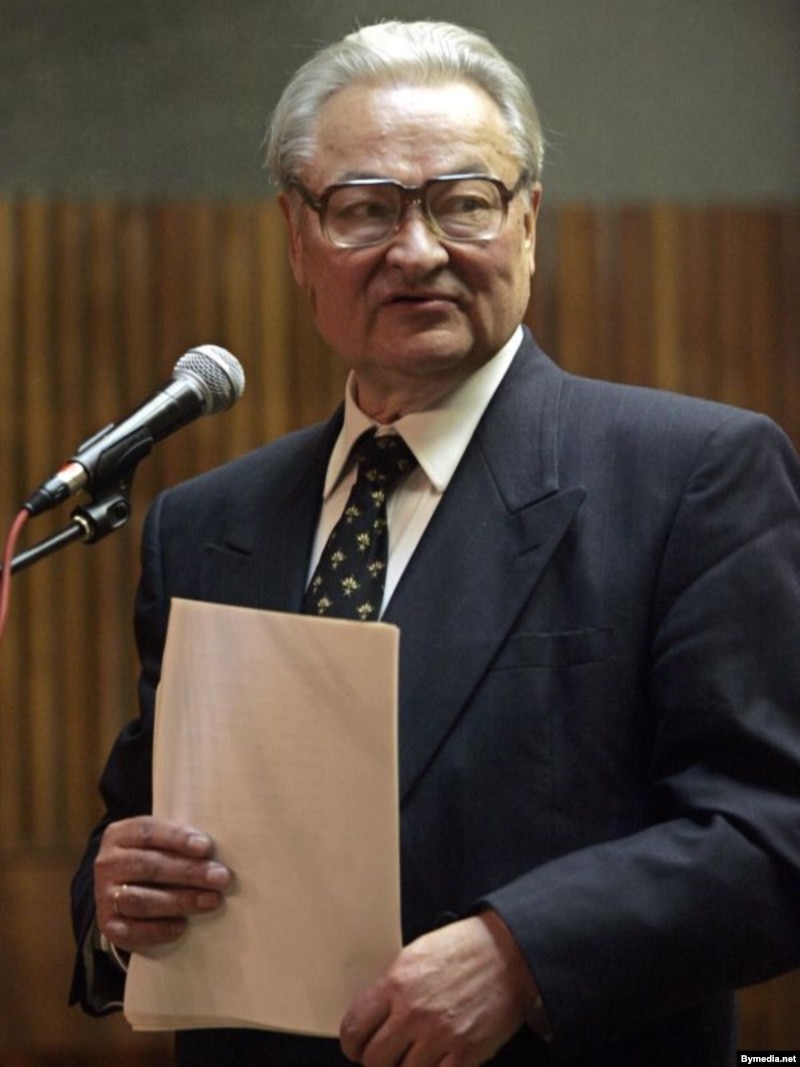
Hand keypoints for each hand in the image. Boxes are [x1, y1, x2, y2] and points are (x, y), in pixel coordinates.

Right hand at [94, 816, 230, 952]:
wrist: (120, 888)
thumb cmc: (152, 857)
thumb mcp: (158, 841)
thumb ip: (178, 841)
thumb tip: (214, 853)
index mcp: (120, 835)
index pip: (148, 832)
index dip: (178, 838)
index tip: (206, 847)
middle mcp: (108, 863)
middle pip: (149, 866)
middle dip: (188, 872)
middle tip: (220, 877)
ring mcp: (104, 895)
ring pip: (141, 900)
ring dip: (180, 901)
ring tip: (211, 900)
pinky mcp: (107, 924)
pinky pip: (131, 930)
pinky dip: (159, 929)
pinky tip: (183, 926)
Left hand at [339, 911, 537, 1066]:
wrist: (507, 953)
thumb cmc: (461, 949)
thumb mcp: (416, 955)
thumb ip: (390, 988)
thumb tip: (370, 1018)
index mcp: (396, 983)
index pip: (354, 1028)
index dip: (351, 1044)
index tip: (356, 1047)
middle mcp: (414, 1011)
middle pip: (374, 1060)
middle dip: (375, 1062)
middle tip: (383, 1056)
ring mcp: (440, 1035)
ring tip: (411, 1057)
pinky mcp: (465, 1053)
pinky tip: (433, 1063)